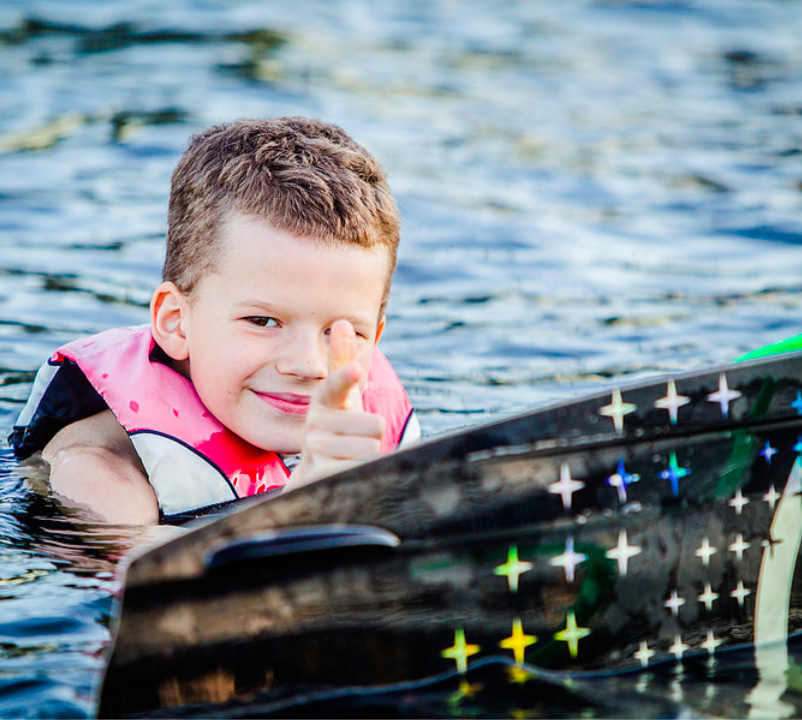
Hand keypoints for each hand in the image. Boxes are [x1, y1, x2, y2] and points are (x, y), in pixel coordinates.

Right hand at [287, 320, 384, 487]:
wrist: (315, 473)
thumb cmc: (336, 427)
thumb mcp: (342, 396)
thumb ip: (342, 361)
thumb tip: (342, 323)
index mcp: (322, 402)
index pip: (333, 387)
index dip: (345, 378)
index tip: (354, 368)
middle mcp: (314, 425)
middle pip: (373, 425)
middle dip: (374, 435)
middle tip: (357, 439)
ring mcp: (315, 452)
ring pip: (370, 448)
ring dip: (369, 455)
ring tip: (351, 456)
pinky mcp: (320, 476)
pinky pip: (362, 469)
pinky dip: (365, 472)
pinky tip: (349, 473)